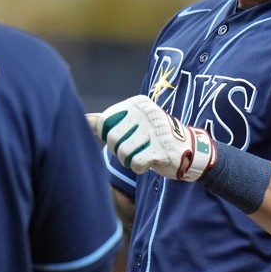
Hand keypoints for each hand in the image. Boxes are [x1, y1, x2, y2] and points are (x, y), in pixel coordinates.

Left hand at [87, 95, 216, 181]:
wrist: (189, 150)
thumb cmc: (154, 137)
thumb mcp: (133, 122)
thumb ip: (108, 121)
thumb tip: (81, 118)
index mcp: (137, 103)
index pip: (105, 122)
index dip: (110, 136)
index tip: (125, 137)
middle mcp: (147, 112)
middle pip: (112, 138)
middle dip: (119, 150)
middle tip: (135, 148)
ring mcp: (156, 131)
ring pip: (123, 153)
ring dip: (129, 160)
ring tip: (143, 155)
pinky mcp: (162, 150)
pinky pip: (136, 164)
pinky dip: (140, 168)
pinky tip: (150, 162)